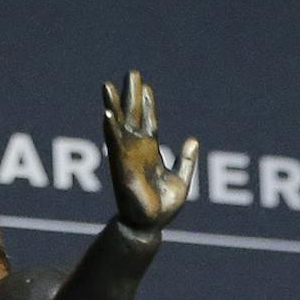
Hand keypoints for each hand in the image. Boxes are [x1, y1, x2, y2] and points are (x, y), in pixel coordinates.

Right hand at [103, 69, 198, 232]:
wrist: (151, 226)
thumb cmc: (164, 208)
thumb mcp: (182, 179)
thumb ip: (186, 159)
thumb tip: (192, 139)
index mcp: (151, 152)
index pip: (149, 121)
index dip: (147, 103)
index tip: (145, 85)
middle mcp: (137, 151)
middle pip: (132, 117)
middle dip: (131, 95)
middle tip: (130, 73)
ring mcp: (127, 156)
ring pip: (119, 126)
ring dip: (113, 105)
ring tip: (108, 86)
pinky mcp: (122, 166)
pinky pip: (114, 144)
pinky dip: (110, 129)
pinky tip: (106, 113)